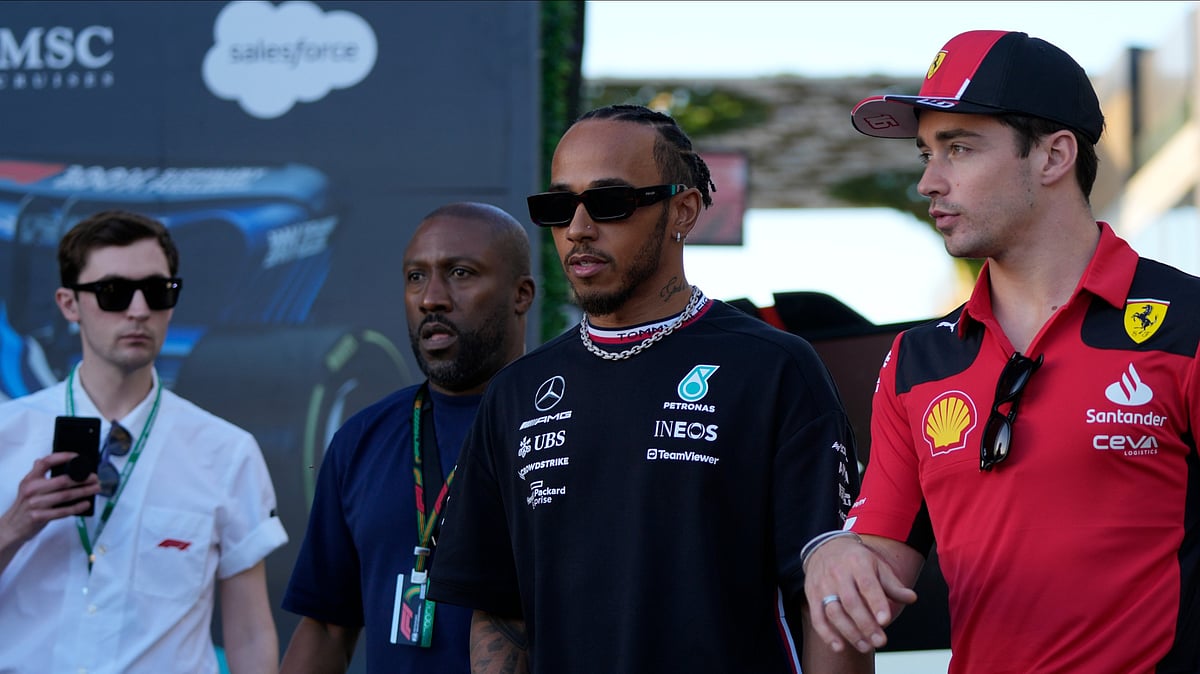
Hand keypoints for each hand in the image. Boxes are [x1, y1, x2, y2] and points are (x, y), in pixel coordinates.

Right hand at [0, 453, 99, 546]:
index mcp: (30, 479)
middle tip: (95, 477)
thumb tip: (41, 460)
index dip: (62, 457)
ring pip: (66, 496)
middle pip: (62, 481)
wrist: (12, 526)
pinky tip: (86, 503)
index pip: (45, 462)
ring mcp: (36, 504)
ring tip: (96, 488)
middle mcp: (32, 490)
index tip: (77, 456)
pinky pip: (63, 511)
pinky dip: (77, 507)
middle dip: (82, 479)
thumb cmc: (24, 505)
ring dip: (84, 491)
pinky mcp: (40, 517)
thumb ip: (36, 474)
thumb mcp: (26, 487)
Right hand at [804, 535, 918, 653]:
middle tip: (880, 642)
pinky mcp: (812, 595)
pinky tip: (839, 646)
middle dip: (865, 624)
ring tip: (866, 647)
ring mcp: (823, 585)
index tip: (885, 621)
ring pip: (833, 612)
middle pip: (850, 602)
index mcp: (858, 564)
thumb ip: (893, 585)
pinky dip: (826, 634)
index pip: (867, 585)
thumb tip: (912, 598)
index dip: (876, 603)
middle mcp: (838, 574)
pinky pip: (817, 617)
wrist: (825, 547)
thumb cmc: (857, 561)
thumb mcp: (877, 566)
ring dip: (849, 632)